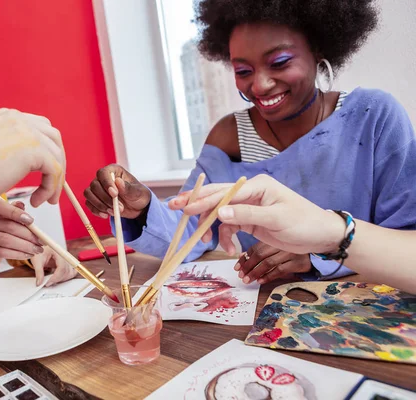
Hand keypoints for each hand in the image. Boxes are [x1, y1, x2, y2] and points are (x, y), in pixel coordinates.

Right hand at [0, 109, 66, 223]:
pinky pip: (55, 170)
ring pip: (57, 156)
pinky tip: (37, 201)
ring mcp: (26, 131)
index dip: (48, 152)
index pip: (40, 129)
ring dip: (55, 180)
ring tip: (45, 199)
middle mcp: (18, 119)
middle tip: (51, 187)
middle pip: (54, 138)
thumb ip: (10, 149)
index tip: (45, 174)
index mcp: (7, 117)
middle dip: (57, 163)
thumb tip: (28, 160)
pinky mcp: (32, 149)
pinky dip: (51, 188)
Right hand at [0, 199, 43, 275]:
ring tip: (36, 250)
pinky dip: (17, 254)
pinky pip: (0, 252)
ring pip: (5, 239)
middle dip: (27, 234)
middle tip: (41, 241)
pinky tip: (26, 255)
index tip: (31, 221)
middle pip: (7, 225)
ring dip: (24, 246)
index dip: (16, 213)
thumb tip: (22, 205)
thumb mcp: (6, 219)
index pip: (0, 206)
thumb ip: (14, 211)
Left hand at [29, 246, 77, 286]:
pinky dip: (67, 277)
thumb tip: (40, 283)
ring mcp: (67, 260)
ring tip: (52, 280)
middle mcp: (65, 256)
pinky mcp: (67, 263)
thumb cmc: (38, 252)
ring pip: (70, 273)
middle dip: (57, 279)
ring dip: (62, 279)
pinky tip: (59, 278)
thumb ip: (39, 272)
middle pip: (67, 271)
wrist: (39, 247)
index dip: (56, 277)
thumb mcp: (37, 261)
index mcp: (58, 252)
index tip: (47, 283)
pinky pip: (72, 272)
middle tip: (47, 283)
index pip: (62, 267)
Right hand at [84, 164, 150, 218]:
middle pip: (94, 185)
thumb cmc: (139, 195)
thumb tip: (118, 182)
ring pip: (89, 194)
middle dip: (105, 198)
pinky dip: (96, 210)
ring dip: (99, 205)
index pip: (103, 173)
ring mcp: (98, 189)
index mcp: (114, 171)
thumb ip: (128, 188)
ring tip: (113, 212)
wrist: (138, 207)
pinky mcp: (95, 200)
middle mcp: (103, 178)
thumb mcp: (138, 192)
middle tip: (118, 207)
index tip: (114, 194)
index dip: (106, 183)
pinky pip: (89, 204)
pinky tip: (106, 215)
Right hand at [169, 174, 345, 254]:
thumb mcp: (276, 219)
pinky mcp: (249, 220)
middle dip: (197, 206)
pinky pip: (229, 226)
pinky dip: (226, 238)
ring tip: (213, 246)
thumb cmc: (304, 223)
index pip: (224, 192)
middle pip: (217, 198)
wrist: (321, 236)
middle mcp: (249, 193)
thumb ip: (247, 215)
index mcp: (256, 186)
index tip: (185, 208)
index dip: (203, 200)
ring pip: (220, 215)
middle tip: (175, 209)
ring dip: (214, 230)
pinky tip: (231, 250)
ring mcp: (248, 207)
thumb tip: (219, 213)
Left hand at [235, 242, 311, 284]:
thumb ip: (263, 250)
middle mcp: (282, 242)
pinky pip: (280, 270)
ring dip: (256, 273)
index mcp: (275, 237)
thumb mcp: (278, 246)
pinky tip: (261, 281)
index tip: (237, 267)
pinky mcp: (299, 262)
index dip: (245, 258)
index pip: (255, 248)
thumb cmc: (295, 249)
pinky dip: (269, 276)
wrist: (320, 248)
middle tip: (241, 276)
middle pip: (260, 255)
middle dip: (248, 266)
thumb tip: (243, 258)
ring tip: (248, 280)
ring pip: (269, 263)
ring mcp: (292, 252)